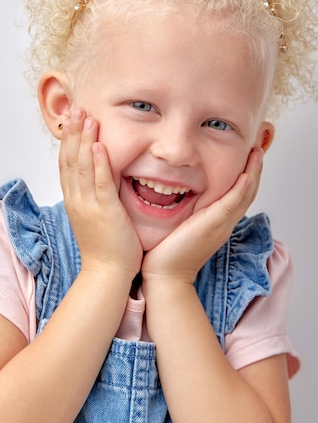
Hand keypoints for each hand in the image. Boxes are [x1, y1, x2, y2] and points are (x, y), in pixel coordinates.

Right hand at [59, 109, 142, 278]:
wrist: (106, 274)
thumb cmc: (105, 248)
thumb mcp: (93, 217)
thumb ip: (93, 196)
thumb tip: (97, 178)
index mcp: (73, 201)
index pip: (66, 165)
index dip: (68, 141)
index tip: (72, 120)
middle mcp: (76, 200)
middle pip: (69, 160)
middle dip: (73, 133)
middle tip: (76, 108)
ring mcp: (89, 206)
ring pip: (81, 167)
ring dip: (83, 140)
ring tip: (87, 117)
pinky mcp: (105, 212)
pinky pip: (100, 183)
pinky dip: (97, 163)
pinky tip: (98, 145)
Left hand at [142, 147, 263, 284]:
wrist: (165, 275)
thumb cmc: (167, 252)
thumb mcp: (181, 224)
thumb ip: (186, 210)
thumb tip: (176, 192)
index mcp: (218, 222)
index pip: (238, 194)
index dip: (247, 175)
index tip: (247, 156)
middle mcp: (224, 223)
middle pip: (248, 192)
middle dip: (255, 169)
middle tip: (258, 148)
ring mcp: (221, 225)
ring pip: (245, 195)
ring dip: (254, 173)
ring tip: (257, 153)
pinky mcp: (212, 226)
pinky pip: (232, 204)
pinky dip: (240, 189)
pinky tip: (245, 174)